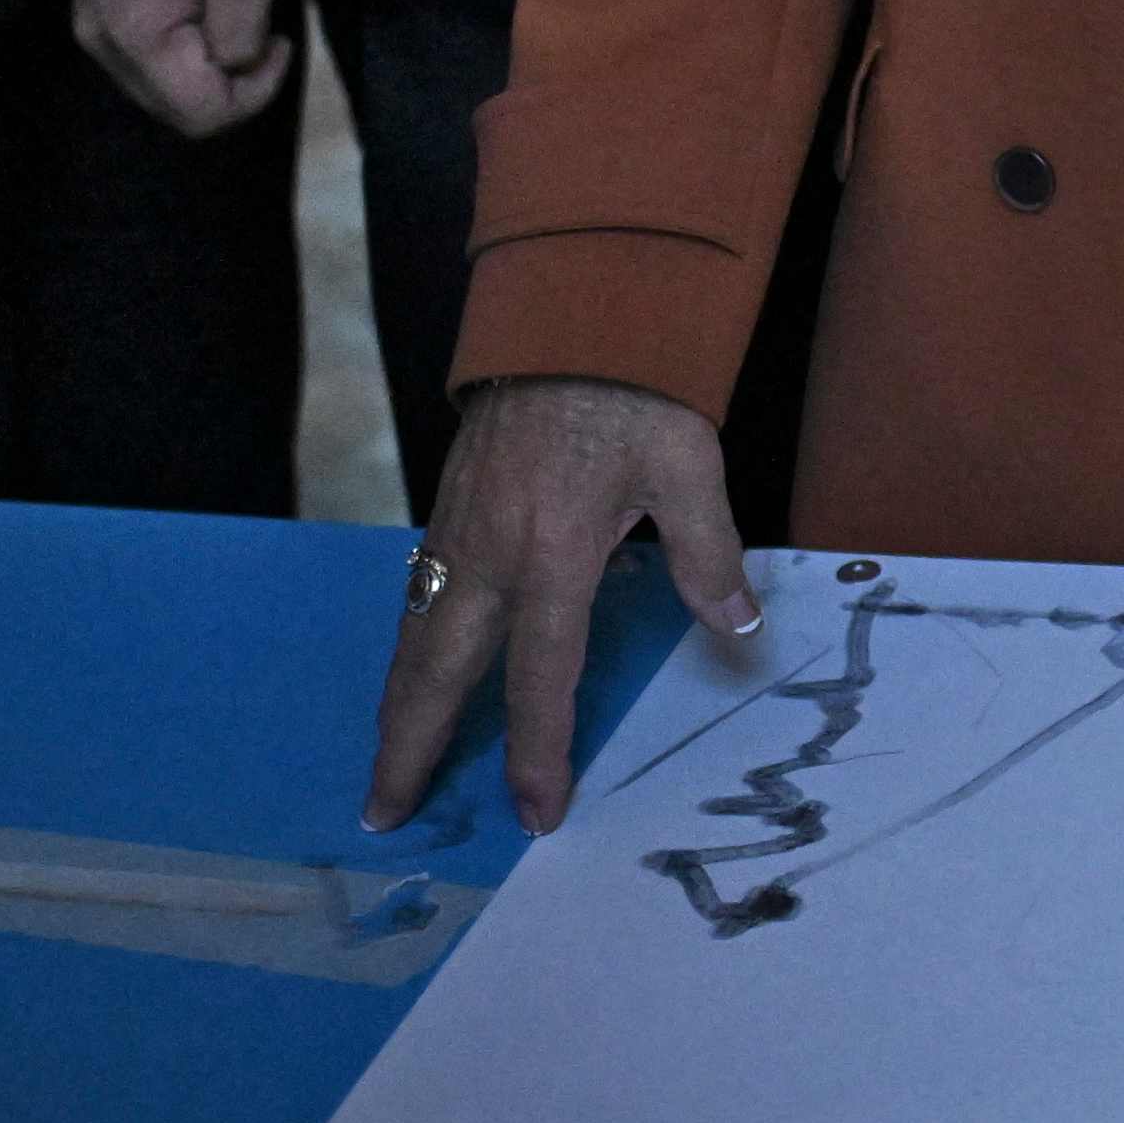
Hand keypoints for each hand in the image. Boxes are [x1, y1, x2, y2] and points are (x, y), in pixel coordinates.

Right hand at [72, 0, 290, 136]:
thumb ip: (241, 32)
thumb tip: (233, 70)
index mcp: (135, 35)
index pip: (202, 114)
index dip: (254, 92)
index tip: (280, 41)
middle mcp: (101, 41)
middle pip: (177, 108)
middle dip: (230, 82)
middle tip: (262, 28)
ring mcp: (92, 24)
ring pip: (162, 86)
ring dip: (207, 66)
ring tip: (234, 10)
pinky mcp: (97, 8)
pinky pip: (147, 57)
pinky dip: (184, 49)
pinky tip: (206, 6)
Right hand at [368, 377, 759, 831]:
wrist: (568, 307)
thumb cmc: (633, 387)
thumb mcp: (688, 463)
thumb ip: (707, 552)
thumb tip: (739, 627)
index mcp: (555, 552)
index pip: (541, 677)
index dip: (539, 750)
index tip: (536, 811)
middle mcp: (490, 554)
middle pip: (436, 674)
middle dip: (409, 750)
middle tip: (384, 815)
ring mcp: (458, 532)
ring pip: (413, 640)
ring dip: (395, 709)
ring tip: (385, 767)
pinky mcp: (445, 510)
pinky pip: (415, 601)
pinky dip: (404, 655)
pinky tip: (408, 679)